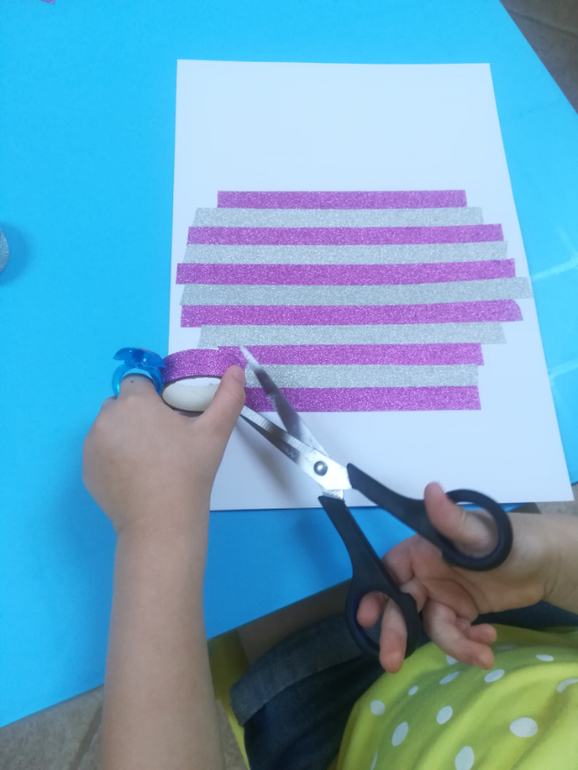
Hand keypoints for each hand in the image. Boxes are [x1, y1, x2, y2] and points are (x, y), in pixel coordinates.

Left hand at [83, 366, 245, 539]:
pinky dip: (114, 456)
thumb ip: (228, 397)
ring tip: (151, 458)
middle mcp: (106, 418)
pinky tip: (136, 474)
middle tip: (164, 438)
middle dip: (139, 413)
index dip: (154, 394)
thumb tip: (236, 370)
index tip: (169, 414)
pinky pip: (100, 451)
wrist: (161, 523)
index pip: (138, 380)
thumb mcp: (215, 432)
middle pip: (122, 403)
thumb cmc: (188, 473)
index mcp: (135, 402)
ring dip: (125, 432)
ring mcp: (92, 445)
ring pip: (110, 427)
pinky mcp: (87, 469)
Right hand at [357, 484, 554, 672]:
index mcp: (422, 550)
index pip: (390, 571)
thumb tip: (431, 490)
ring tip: (482, 655)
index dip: (375, 593)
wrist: (546, 564)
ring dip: (454, 643)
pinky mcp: (461, 612)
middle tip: (392, 662)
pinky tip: (489, 640)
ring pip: (431, 625)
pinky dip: (469, 642)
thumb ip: (452, 520)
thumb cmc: (510, 539)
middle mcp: (426, 573)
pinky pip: (454, 633)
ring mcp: (443, 594)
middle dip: (397, 633)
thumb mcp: (481, 533)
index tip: (366, 617)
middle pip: (402, 605)